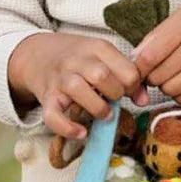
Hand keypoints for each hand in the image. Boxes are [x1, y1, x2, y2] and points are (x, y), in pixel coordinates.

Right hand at [8, 32, 146, 140]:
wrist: (36, 54)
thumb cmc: (78, 59)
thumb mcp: (104, 57)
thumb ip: (127, 74)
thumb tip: (144, 100)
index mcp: (97, 47)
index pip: (127, 69)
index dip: (134, 85)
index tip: (129, 90)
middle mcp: (76, 60)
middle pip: (102, 76)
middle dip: (116, 93)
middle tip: (115, 99)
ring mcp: (59, 79)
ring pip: (78, 89)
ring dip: (97, 107)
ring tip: (105, 114)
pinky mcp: (46, 98)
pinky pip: (53, 115)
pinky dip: (68, 127)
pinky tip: (82, 133)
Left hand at [133, 0, 180, 105]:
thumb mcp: (179, 17)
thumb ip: (154, 39)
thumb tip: (132, 62)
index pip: (149, 56)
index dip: (136, 66)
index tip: (135, 67)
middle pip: (157, 77)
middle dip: (151, 75)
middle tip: (159, 66)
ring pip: (170, 90)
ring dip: (165, 85)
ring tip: (173, 72)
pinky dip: (180, 94)